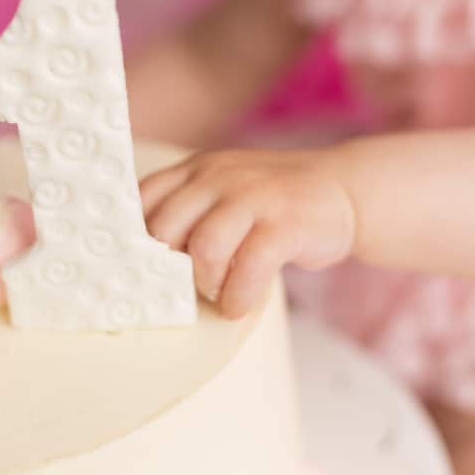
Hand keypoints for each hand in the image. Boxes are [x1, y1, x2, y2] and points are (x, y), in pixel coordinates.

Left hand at [140, 149, 354, 317]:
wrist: (342, 190)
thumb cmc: (271, 205)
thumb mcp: (223, 193)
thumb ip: (187, 213)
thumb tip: (140, 265)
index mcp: (196, 169)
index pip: (142, 198)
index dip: (133, 241)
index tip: (136, 272)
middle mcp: (219, 175)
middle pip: (166, 227)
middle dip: (169, 269)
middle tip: (184, 289)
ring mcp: (254, 195)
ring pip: (204, 247)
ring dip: (205, 283)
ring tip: (217, 294)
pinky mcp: (286, 222)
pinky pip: (249, 266)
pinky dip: (238, 295)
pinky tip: (239, 305)